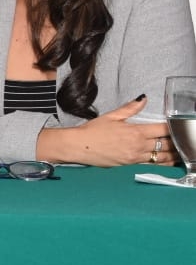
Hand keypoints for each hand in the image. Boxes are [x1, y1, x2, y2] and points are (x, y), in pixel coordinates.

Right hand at [37, 97, 177, 166]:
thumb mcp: (111, 116)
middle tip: (184, 138)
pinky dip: (163, 163)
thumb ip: (130, 108)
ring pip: (162, 157)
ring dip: (173, 154)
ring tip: (181, 150)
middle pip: (166, 144)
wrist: (80, 147)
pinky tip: (169, 161)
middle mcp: (139, 146)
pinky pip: (153, 165)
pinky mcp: (131, 165)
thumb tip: (143, 98)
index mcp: (136, 132)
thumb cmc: (93, 131)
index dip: (174, 127)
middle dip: (177, 141)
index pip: (163, 129)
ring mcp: (136, 158)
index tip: (178, 125)